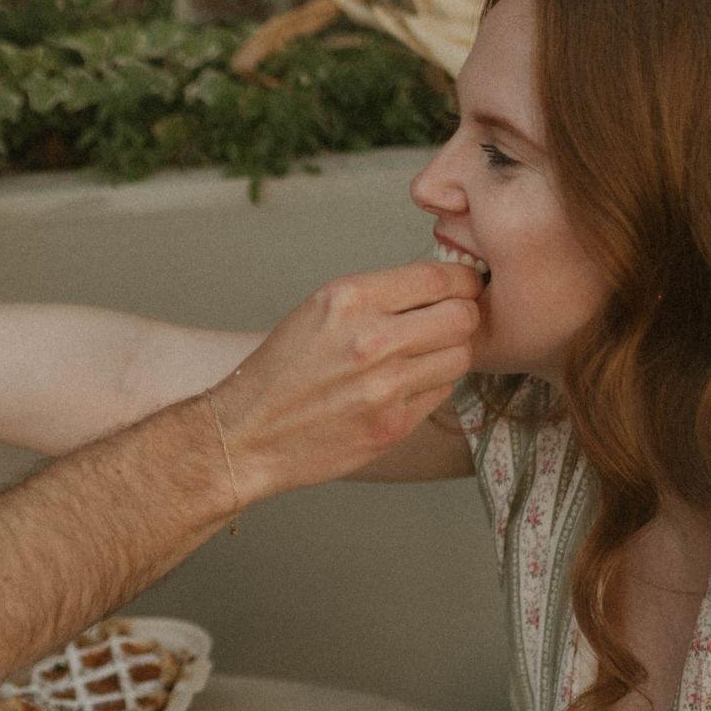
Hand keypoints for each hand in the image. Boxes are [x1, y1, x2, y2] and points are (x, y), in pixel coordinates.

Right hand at [216, 260, 481, 495]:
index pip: (438, 277)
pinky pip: (442, 393)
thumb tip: (440, 286)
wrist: (246, 434)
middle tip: (449, 323)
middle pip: (462, 317)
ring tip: (421, 358)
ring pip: (460, 356)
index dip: (462, 280)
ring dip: (449, 354)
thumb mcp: (319, 311)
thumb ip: (378, 297)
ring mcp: (384, 387)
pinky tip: (402, 387)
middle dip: (462, 316)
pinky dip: (431, 387)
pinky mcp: (392, 425)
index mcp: (348, 300)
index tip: (463, 286)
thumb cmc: (280, 372)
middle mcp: (370, 340)